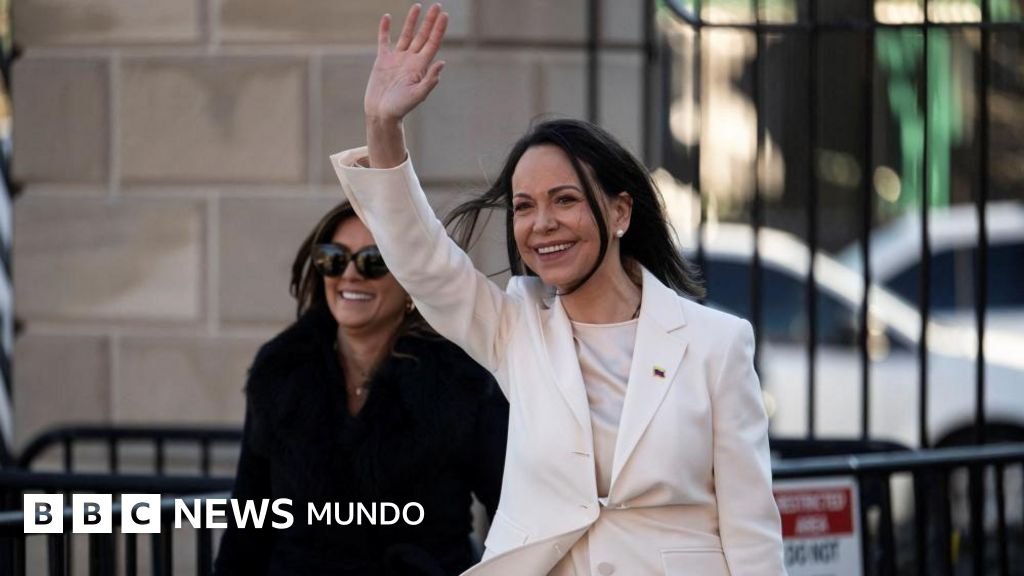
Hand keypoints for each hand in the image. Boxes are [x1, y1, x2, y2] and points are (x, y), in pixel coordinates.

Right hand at [365, 3, 447, 123]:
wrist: (382, 113)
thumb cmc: (401, 108)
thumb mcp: (417, 95)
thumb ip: (430, 80)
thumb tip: (442, 62)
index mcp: (420, 66)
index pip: (432, 43)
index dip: (439, 29)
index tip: (445, 15)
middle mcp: (411, 60)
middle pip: (423, 36)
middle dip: (430, 21)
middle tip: (437, 6)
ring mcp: (397, 59)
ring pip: (406, 35)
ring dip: (412, 21)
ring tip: (418, 6)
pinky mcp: (383, 60)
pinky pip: (384, 41)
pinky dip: (385, 29)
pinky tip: (387, 17)